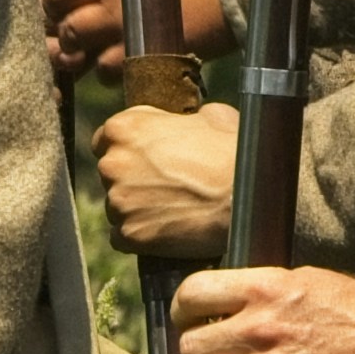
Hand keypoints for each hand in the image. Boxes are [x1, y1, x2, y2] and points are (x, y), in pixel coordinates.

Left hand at [95, 102, 234, 253]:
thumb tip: (189, 122)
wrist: (248, 196)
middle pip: (110, 173)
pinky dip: (139, 235)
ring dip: (136, 207)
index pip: (106, 138)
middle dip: (131, 178)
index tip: (145, 157)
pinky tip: (164, 229)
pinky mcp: (130, 234)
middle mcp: (113, 163)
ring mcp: (119, 201)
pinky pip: (121, 236)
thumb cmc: (233, 151)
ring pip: (117, 206)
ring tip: (169, 209)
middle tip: (164, 184)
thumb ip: (184, 118)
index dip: (128, 148)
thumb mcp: (211, 116)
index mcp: (125, 128)